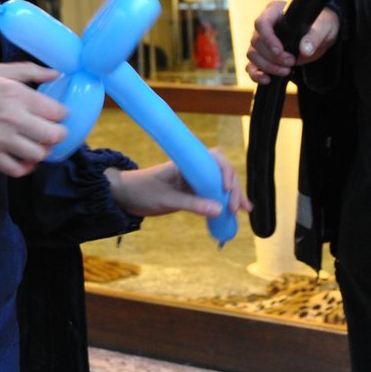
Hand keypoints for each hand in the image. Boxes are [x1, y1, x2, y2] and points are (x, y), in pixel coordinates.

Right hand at [0, 62, 67, 176]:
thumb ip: (30, 70)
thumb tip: (57, 74)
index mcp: (16, 94)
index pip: (57, 112)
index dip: (61, 114)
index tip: (56, 114)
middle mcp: (11, 118)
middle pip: (53, 136)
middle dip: (58, 135)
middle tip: (52, 131)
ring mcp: (0, 139)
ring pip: (39, 155)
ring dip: (43, 151)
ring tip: (37, 144)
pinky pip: (18, 170)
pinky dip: (26, 167)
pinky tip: (24, 158)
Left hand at [107, 149, 252, 218]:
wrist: (124, 196)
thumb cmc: (141, 192)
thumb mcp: (166, 199)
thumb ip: (192, 204)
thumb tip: (219, 210)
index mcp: (186, 163)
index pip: (214, 159)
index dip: (225, 172)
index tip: (226, 189)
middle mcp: (193, 169)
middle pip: (221, 173)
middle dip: (232, 188)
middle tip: (236, 208)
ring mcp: (193, 180)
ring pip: (219, 184)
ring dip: (233, 195)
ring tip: (246, 210)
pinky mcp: (192, 192)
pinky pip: (211, 195)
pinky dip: (223, 202)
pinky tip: (234, 212)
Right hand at [246, 3, 339, 83]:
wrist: (322, 36)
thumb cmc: (321, 25)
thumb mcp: (323, 28)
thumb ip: (314, 37)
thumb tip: (305, 50)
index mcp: (275, 11)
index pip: (262, 23)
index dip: (268, 38)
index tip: (279, 51)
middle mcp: (265, 25)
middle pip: (256, 42)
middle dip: (272, 57)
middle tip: (291, 62)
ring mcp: (262, 42)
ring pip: (252, 54)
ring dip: (267, 66)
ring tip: (287, 71)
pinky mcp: (264, 57)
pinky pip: (251, 66)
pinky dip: (256, 74)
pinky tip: (267, 80)